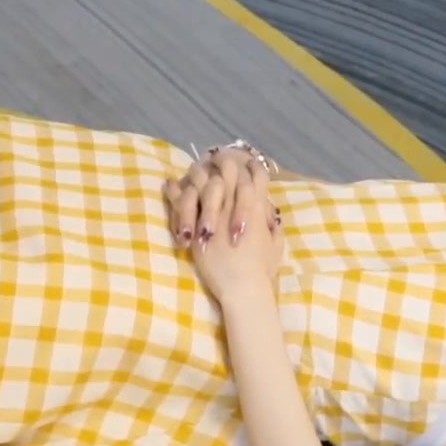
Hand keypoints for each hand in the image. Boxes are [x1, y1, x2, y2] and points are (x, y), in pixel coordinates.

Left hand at [164, 148, 284, 303]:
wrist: (242, 286)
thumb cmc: (261, 269)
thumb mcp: (275, 244)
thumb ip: (271, 224)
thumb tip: (268, 214)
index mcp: (258, 206)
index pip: (257, 171)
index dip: (250, 163)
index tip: (243, 161)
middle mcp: (235, 201)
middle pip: (228, 167)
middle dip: (221, 160)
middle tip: (214, 159)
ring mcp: (215, 209)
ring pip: (203, 178)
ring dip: (197, 172)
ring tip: (192, 171)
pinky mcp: (196, 221)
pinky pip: (181, 197)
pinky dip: (175, 189)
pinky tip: (169, 184)